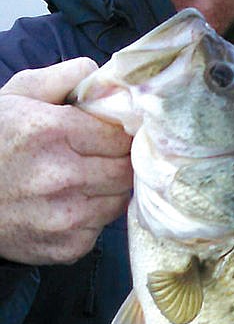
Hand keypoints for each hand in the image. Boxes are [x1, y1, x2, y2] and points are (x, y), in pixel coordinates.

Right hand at [0, 59, 132, 264]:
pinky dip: (92, 217)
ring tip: (83, 180)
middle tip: (102, 156)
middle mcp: (62, 176)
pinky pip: (101, 228)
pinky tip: (68, 205)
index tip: (113, 133)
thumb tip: (103, 76)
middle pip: (126, 168)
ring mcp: (66, 217)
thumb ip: (63, 77)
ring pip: (119, 200)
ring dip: (109, 189)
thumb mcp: (16, 95)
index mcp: (52, 132)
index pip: (120, 134)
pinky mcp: (67, 246)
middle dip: (119, 160)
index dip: (120, 132)